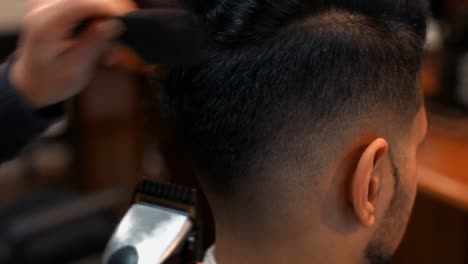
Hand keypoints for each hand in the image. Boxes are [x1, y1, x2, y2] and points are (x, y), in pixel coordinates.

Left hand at [10, 0, 136, 107]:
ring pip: (92, 2)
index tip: (130, 22)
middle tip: (117, 47)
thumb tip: (114, 23)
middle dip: (110, 18)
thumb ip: (93, 43)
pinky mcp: (58, 3)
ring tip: (107, 52)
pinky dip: (99, 19)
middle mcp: (43, 6)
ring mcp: (48, 2)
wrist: (33, 80)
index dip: (109, 8)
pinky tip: (100, 40)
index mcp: (44, 24)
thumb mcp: (75, 68)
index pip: (80, 3)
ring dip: (106, 21)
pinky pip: (88, 5)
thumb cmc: (52, 80)